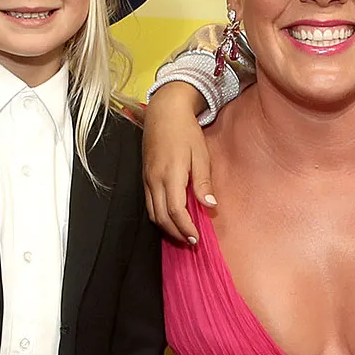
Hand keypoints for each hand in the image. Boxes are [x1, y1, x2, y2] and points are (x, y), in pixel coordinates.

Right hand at [141, 82, 213, 246]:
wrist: (164, 112)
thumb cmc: (186, 132)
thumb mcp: (201, 154)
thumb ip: (203, 182)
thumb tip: (209, 205)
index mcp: (171, 174)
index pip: (176, 211)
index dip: (186, 228)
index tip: (197, 238)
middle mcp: (155, 180)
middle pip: (161, 217)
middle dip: (176, 233)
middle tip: (191, 242)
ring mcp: (147, 179)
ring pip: (152, 213)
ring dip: (166, 228)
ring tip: (182, 235)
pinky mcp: (144, 177)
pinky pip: (149, 204)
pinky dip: (159, 216)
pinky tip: (171, 219)